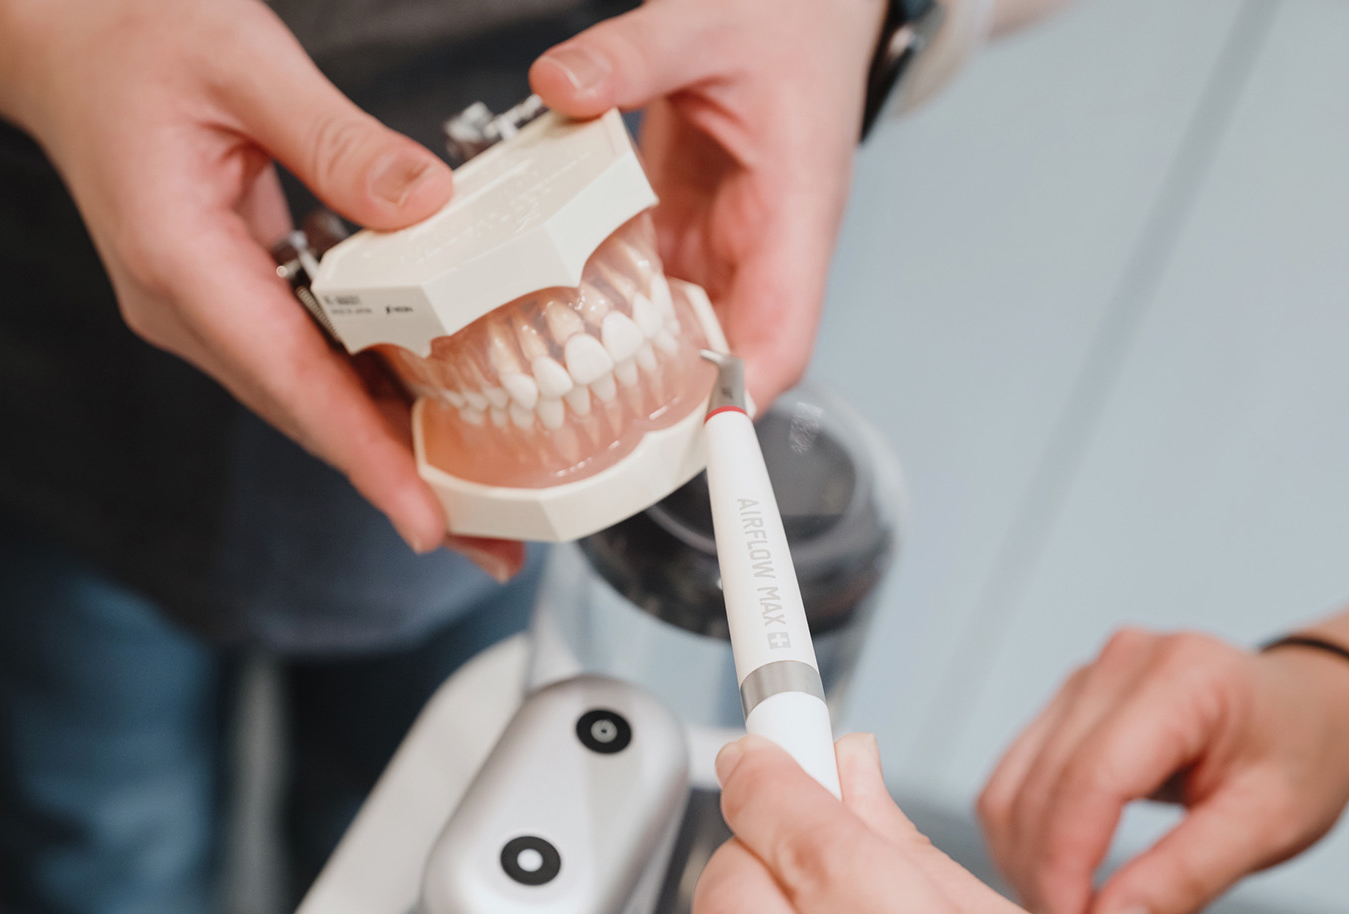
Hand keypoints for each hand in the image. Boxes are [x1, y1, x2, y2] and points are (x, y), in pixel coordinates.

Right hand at [0, 0, 505, 562]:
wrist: (57, 39)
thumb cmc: (131, 38)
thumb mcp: (241, 61)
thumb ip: (337, 140)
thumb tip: (428, 207)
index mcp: (180, 263)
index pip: (291, 384)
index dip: (366, 458)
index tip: (425, 521)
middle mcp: (187, 310)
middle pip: (310, 418)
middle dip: (400, 483)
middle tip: (490, 545)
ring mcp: (203, 315)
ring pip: (312, 400)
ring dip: (393, 450)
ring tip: (481, 504)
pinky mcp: (227, 303)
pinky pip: (307, 363)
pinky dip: (369, 393)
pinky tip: (435, 414)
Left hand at [530, 0, 882, 408]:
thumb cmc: (792, 17)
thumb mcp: (706, 19)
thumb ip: (634, 53)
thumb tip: (564, 86)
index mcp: (793, 210)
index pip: (781, 337)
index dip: (741, 399)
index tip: (693, 437)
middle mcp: (765, 243)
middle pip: (728, 355)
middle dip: (668, 400)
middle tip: (587, 425)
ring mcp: (727, 242)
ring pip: (685, 330)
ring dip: (631, 361)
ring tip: (556, 386)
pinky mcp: (693, 227)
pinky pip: (654, 287)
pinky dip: (611, 309)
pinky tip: (555, 320)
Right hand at [978, 629, 1348, 913]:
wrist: (1309, 708)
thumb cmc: (1302, 758)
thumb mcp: (1270, 828)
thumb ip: (1186, 880)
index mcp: (1184, 680)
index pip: (1090, 781)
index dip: (1065, 869)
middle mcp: (1121, 664)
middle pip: (1042, 786)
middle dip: (1044, 877)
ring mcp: (1084, 678)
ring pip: (1012, 786)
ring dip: (1026, 863)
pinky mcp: (1064, 702)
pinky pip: (1014, 779)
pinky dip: (1027, 839)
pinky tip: (1059, 880)